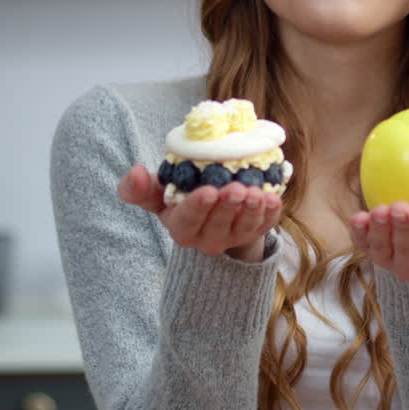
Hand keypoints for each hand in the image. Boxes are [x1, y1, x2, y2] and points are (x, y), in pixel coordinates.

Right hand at [117, 164, 281, 261]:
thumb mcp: (158, 192)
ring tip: (257, 193)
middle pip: (218, 225)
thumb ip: (140, 187)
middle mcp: (207, 238)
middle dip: (228, 207)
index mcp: (182, 228)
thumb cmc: (180, 194)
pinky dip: (270, 213)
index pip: (187, 221)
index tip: (208, 191)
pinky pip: (264, 225)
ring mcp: (233, 236)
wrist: (211, 202)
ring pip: (243, 228)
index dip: (198, 207)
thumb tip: (135, 171)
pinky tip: (274, 198)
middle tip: (237, 188)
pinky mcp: (255, 231)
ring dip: (252, 211)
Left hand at [348, 200, 408, 280]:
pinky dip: (358, 233)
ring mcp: (390, 261)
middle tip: (402, 207)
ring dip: (380, 231)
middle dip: (404, 232)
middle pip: (408, 255)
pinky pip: (362, 245)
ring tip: (381, 210)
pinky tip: (358, 217)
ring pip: (383, 252)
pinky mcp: (371, 250)